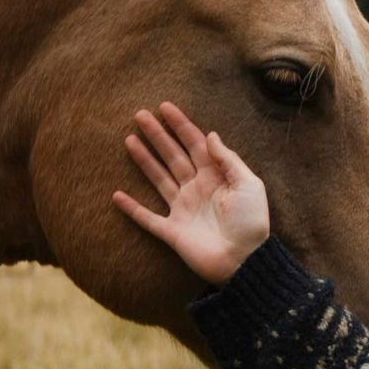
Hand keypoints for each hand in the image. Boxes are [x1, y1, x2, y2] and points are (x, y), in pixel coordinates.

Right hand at [113, 102, 269, 284]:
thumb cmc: (251, 223)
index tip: (165, 107)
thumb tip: (210, 134)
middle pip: (173, 156)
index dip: (181, 125)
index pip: (195, 144)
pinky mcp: (172, 232)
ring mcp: (183, 210)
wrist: (245, 261)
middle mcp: (196, 189)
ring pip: (158, 179)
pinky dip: (132, 208)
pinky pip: (147, 219)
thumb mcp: (248, 184)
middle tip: (140, 115)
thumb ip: (228, 159)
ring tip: (129, 140)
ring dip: (144, 160)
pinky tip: (116, 195)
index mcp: (216, 176)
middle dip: (157, 136)